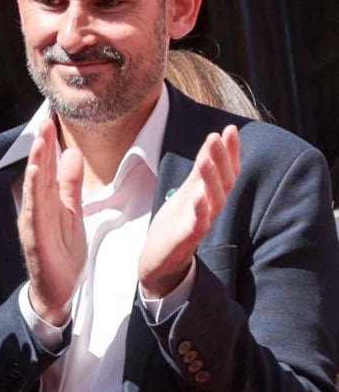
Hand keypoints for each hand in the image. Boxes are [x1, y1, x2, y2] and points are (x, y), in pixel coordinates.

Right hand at [19, 117, 85, 326]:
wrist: (57, 291)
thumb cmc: (62, 252)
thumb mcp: (72, 212)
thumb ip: (71, 185)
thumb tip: (73, 155)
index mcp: (46, 200)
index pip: (46, 167)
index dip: (49, 144)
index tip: (53, 119)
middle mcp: (35, 207)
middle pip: (38, 172)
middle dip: (42, 146)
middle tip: (46, 120)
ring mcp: (32, 222)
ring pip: (34, 188)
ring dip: (36, 163)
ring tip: (41, 140)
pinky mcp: (34, 237)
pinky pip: (34, 211)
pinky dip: (33, 191)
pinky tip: (34, 174)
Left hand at [139, 125, 239, 299]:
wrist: (160, 262)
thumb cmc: (176, 224)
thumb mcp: (188, 192)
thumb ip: (201, 171)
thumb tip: (213, 141)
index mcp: (209, 196)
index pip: (226, 171)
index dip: (230, 151)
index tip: (231, 129)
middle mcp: (210, 209)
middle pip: (222, 182)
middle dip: (221, 159)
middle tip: (218, 136)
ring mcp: (200, 224)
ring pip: (212, 201)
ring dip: (210, 179)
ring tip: (207, 158)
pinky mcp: (186, 239)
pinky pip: (197, 224)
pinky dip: (199, 210)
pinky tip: (199, 196)